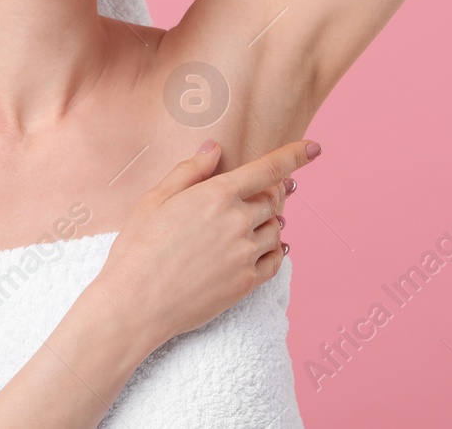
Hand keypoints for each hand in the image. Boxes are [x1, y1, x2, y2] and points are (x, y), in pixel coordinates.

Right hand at [94, 139, 315, 343]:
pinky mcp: (247, 283)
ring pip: (276, 229)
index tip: (315, 147)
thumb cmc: (138, 247)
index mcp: (216, 195)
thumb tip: (215, 148)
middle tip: (268, 192)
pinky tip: (271, 247)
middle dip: (274, 192)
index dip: (296, 155)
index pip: (268, 168)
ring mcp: (245, 254)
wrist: (136, 303)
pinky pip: (275, 260)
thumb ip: (189, 170)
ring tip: (260, 221)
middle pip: (273, 199)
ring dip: (272, 221)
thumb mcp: (155, 199)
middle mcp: (237, 221)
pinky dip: (277, 249)